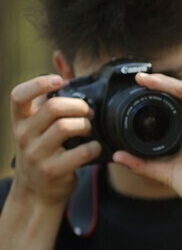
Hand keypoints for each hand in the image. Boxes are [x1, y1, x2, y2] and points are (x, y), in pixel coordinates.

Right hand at [9, 75, 100, 205]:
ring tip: (89, 130)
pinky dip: (94, 147)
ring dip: (85, 126)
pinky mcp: (53, 170)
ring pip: (66, 127)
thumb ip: (49, 93)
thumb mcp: (38, 123)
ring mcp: (37, 154)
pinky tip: (94, 148)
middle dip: (77, 106)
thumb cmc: (42, 150)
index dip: (38, 84)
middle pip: (52, 108)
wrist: (37, 192)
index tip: (58, 81)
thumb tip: (58, 57)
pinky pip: (80, 152)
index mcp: (20, 120)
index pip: (18, 95)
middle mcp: (24, 135)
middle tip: (88, 112)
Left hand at [112, 73, 181, 227]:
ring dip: (177, 84)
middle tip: (141, 78)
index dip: (158, 95)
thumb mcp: (166, 173)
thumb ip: (143, 163)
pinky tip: (181, 88)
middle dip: (163, 85)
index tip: (137, 90)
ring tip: (156, 80)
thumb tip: (116, 156)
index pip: (176, 106)